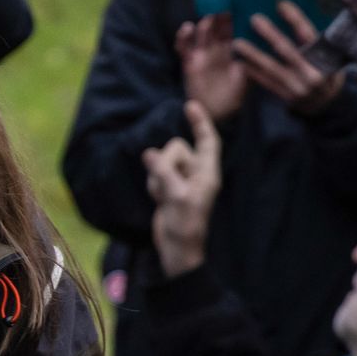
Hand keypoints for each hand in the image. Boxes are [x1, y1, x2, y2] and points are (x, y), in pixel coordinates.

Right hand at [143, 102, 221, 277]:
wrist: (177, 250)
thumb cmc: (185, 225)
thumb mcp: (176, 196)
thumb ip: (164, 172)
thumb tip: (148, 153)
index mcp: (207, 173)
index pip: (208, 141)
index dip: (201, 122)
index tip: (190, 105)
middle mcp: (196, 174)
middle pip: (177, 148)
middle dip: (166, 162)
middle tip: (166, 186)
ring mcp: (181, 180)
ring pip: (162, 161)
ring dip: (158, 177)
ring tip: (164, 197)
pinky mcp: (168, 188)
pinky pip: (156, 174)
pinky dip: (154, 185)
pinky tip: (158, 200)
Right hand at [177, 13, 247, 120]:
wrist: (216, 114)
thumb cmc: (233, 97)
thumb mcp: (246, 78)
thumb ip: (249, 63)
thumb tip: (256, 46)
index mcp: (231, 51)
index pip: (231, 30)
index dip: (232, 18)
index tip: (236, 5)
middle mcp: (216, 49)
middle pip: (216, 28)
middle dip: (218, 16)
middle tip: (222, 6)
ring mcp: (202, 54)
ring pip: (201, 34)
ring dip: (203, 25)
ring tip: (208, 20)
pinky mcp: (189, 62)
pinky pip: (183, 47)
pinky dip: (183, 37)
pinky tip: (187, 28)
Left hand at [237, 2, 345, 114]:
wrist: (329, 102)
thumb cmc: (328, 69)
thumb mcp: (332, 53)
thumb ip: (316, 37)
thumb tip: (292, 10)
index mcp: (326, 59)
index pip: (308, 35)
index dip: (295, 19)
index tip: (280, 4)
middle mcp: (312, 74)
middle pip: (288, 50)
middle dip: (270, 34)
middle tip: (254, 19)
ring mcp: (299, 88)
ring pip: (273, 68)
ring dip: (254, 54)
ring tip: (238, 43)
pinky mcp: (287, 97)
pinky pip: (267, 83)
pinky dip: (253, 72)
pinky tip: (240, 62)